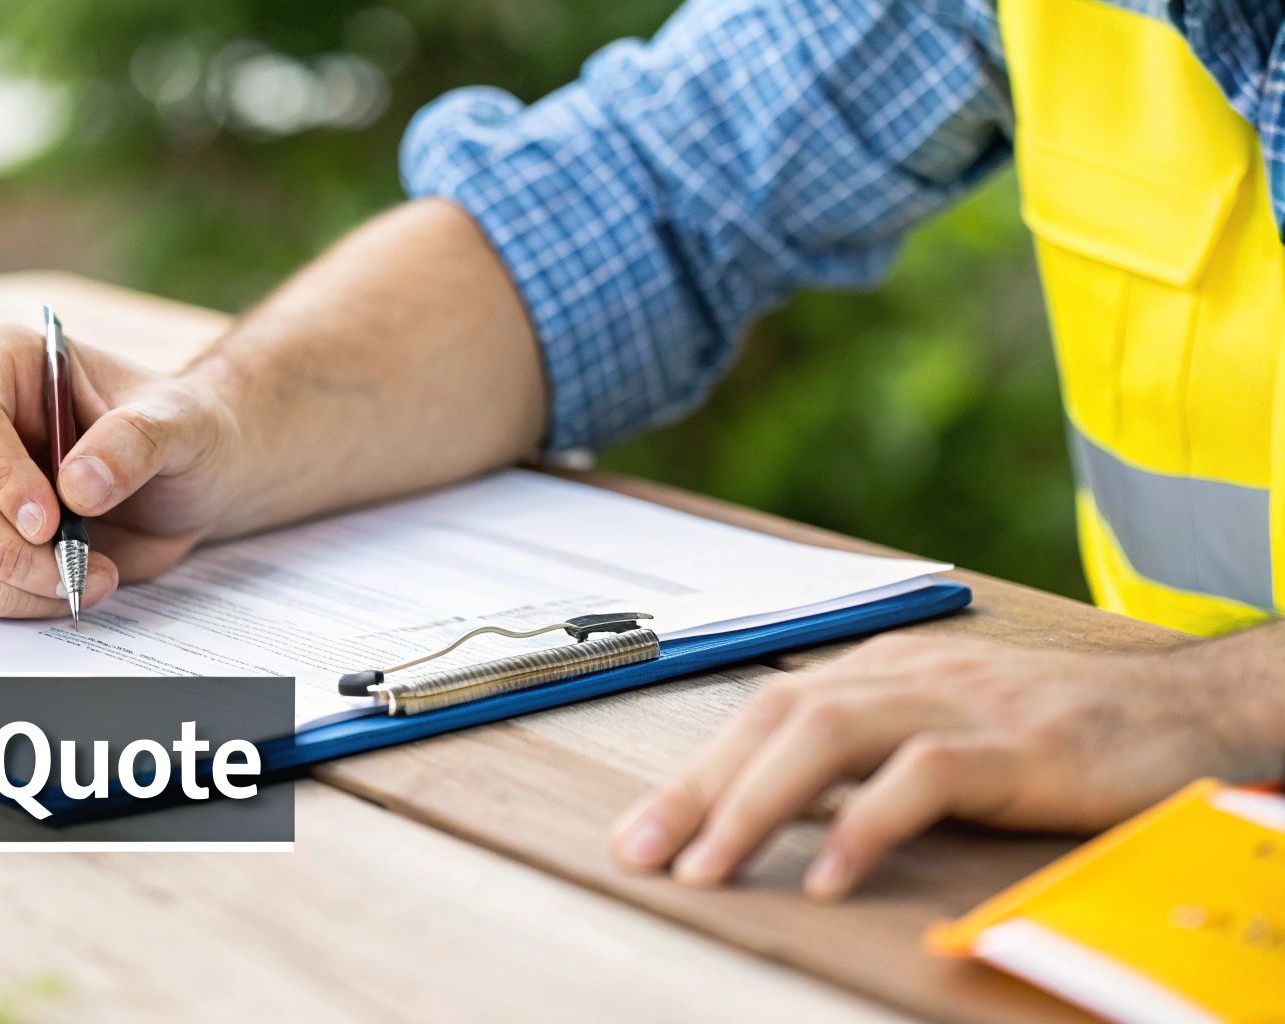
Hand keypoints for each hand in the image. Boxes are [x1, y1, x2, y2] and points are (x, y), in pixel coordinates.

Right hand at [0, 322, 242, 616]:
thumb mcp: (182, 424)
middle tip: (72, 570)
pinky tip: (63, 591)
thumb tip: (77, 487)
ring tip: (84, 581)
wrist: (188, 480)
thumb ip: (136, 442)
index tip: (50, 522)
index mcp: (3, 361)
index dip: (0, 475)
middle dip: (0, 546)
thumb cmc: (181, 431)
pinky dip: (4, 601)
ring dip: (4, 584)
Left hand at [608, 633, 1284, 899]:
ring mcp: (960, 704)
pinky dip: (865, 823)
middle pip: (776, 717)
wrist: (1182, 707)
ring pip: (829, 734)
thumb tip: (778, 809)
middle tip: (642, 852)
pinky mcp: (1015, 746)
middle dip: (698, 788)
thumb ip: (864, 762)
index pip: (764, 712)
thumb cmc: (1055, 727)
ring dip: (755, 804)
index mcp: (882, 669)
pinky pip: (923, 777)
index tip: (639, 833)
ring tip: (708, 869)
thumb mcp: (943, 732)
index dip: (694, 772)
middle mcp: (906, 674)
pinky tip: (828, 872)